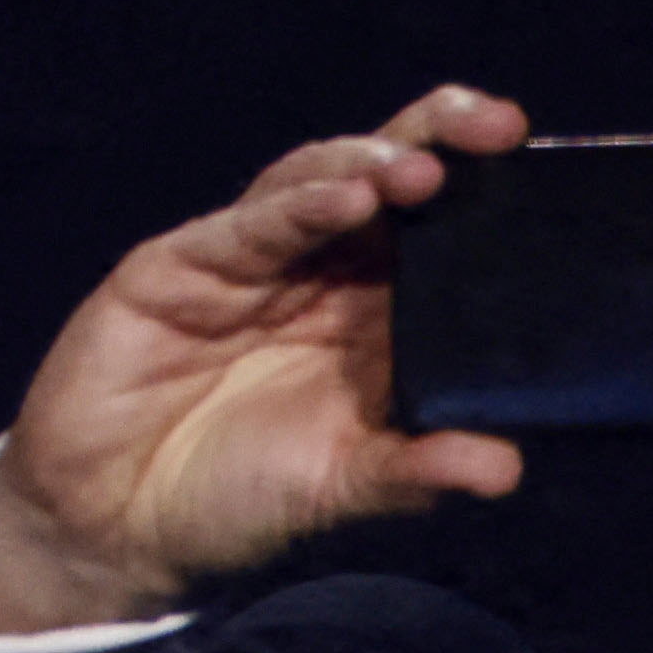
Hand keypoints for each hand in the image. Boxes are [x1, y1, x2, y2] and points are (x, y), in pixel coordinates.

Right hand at [0, 86, 533, 631]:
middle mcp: (320, 273)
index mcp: (374, 313)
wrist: (116, 524)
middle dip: (440, 140)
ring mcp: (252, 262)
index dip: (483, 191)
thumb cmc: (239, 496)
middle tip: (495, 128)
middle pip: (386, 178)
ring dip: (371, 165)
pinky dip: (296, 207)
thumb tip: (505, 465)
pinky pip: (247, 226)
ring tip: (419, 171)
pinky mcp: (180, 266)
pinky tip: (345, 197)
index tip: (536, 165)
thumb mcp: (341, 487)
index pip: (439, 231)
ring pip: (318, 181)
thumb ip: (415, 471)